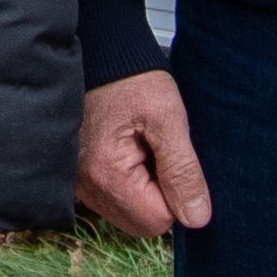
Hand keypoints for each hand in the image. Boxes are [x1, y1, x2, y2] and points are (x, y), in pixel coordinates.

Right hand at [78, 70, 213, 238]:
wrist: (101, 54)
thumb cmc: (132, 79)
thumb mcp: (169, 119)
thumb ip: (183, 171)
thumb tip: (197, 218)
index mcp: (106, 174)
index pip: (159, 220)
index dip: (176, 193)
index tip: (169, 156)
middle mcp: (86, 187)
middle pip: (142, 222)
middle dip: (159, 194)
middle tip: (156, 151)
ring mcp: (79, 184)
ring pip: (129, 212)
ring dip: (144, 188)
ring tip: (141, 147)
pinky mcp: (79, 178)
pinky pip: (114, 199)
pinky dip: (128, 182)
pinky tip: (129, 151)